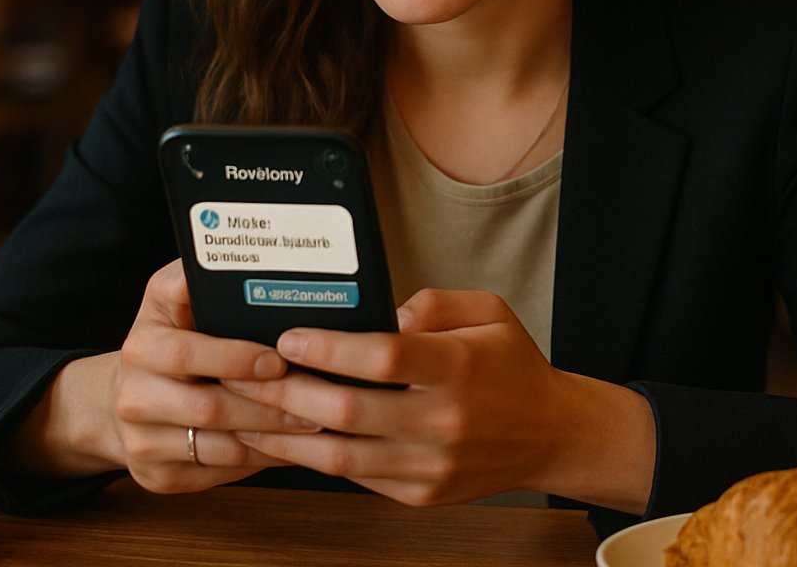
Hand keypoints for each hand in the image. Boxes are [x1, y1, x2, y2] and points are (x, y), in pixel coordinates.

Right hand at [111, 259, 322, 492]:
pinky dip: (259, 463)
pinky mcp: (156, 477)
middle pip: (209, 408)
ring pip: (219, 449)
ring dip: (272, 439)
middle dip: (270, 405)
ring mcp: (141, 442)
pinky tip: (289, 448)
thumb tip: (242, 254)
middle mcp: (133, 397)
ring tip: (315, 426)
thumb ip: (195, 277)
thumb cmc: (165, 340)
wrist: (119, 399)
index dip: (235, 358)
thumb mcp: (168, 298)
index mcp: (141, 347)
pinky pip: (217, 475)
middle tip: (318, 401)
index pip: (187, 353)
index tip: (279, 358)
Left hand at [221, 289, 654, 511]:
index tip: (289, 337)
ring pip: (341, 456)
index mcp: (459, 368)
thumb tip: (378, 311)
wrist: (551, 435)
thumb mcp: (488, 310)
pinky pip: (355, 477)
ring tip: (244, 414)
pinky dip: (314, 459)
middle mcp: (443, 422)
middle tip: (246, 374)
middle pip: (349, 411)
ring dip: (285, 435)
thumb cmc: (511, 365)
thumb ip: (433, 302)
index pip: (383, 358)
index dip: (329, 348)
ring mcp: (431, 466)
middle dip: (288, 393)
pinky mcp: (420, 494)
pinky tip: (283, 440)